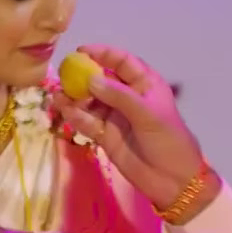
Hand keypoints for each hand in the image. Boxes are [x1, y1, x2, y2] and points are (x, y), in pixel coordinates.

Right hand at [52, 45, 203, 209]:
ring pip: (90, 102)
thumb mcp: (147, 114)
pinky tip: (65, 112)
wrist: (173, 180)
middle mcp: (128, 97)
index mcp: (145, 85)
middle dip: (82, 78)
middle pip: (101, 81)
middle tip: (63, 78)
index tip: (80, 52)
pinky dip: (75, 117)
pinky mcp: (105, 136)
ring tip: (59, 98)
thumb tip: (90, 80)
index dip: (102, 54)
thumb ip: (118, 96)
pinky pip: (87, 122)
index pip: (122, 62)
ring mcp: (115, 117)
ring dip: (74, 99)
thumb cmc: (168, 140)